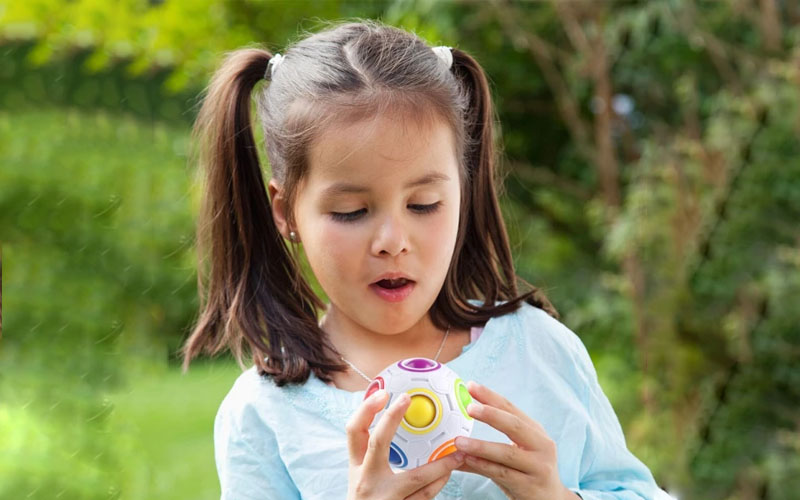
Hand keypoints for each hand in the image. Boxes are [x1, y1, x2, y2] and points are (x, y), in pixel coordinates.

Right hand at [346, 389, 466, 499]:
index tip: (383, 393)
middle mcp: (364, 481)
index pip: (353, 432)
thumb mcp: (363, 476)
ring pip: (414, 477)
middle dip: (391, 419)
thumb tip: (394, 417)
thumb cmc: (369, 499)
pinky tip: (449, 472)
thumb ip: (374, 453)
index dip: (365, 410)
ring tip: (457, 451)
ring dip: (440, 464)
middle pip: (377, 443)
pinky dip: (439, 483)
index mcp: (356, 467)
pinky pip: (425, 497)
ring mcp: (383, 498)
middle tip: (407, 400)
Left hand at [453, 382, 577, 499]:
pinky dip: (484, 465)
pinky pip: (503, 473)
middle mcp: (541, 446)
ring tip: (459, 441)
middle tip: (469, 407)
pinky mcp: (530, 486)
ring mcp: (538, 467)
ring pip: (508, 453)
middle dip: (491, 414)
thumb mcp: (514, 455)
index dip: (491, 397)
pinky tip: (468, 460)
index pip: (512, 410)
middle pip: (515, 425)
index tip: (471, 386)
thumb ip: (485, 449)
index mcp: (536, 432)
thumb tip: (452, 444)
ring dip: (481, 446)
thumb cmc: (528, 474)